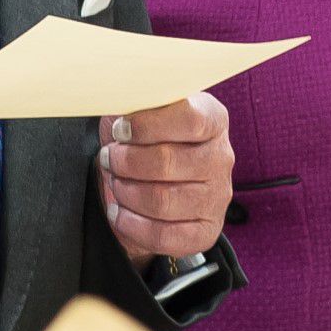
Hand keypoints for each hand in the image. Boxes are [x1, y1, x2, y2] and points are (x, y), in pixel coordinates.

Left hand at [98, 93, 233, 268]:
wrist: (158, 175)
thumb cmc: (147, 133)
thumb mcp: (144, 107)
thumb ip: (137, 99)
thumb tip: (114, 94)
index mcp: (213, 118)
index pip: (189, 119)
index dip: (148, 125)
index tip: (120, 129)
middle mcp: (221, 157)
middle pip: (168, 162)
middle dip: (126, 161)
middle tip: (108, 157)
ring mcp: (217, 197)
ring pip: (162, 201)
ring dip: (126, 191)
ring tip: (115, 180)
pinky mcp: (206, 230)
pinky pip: (164, 236)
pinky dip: (132, 225)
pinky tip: (118, 211)